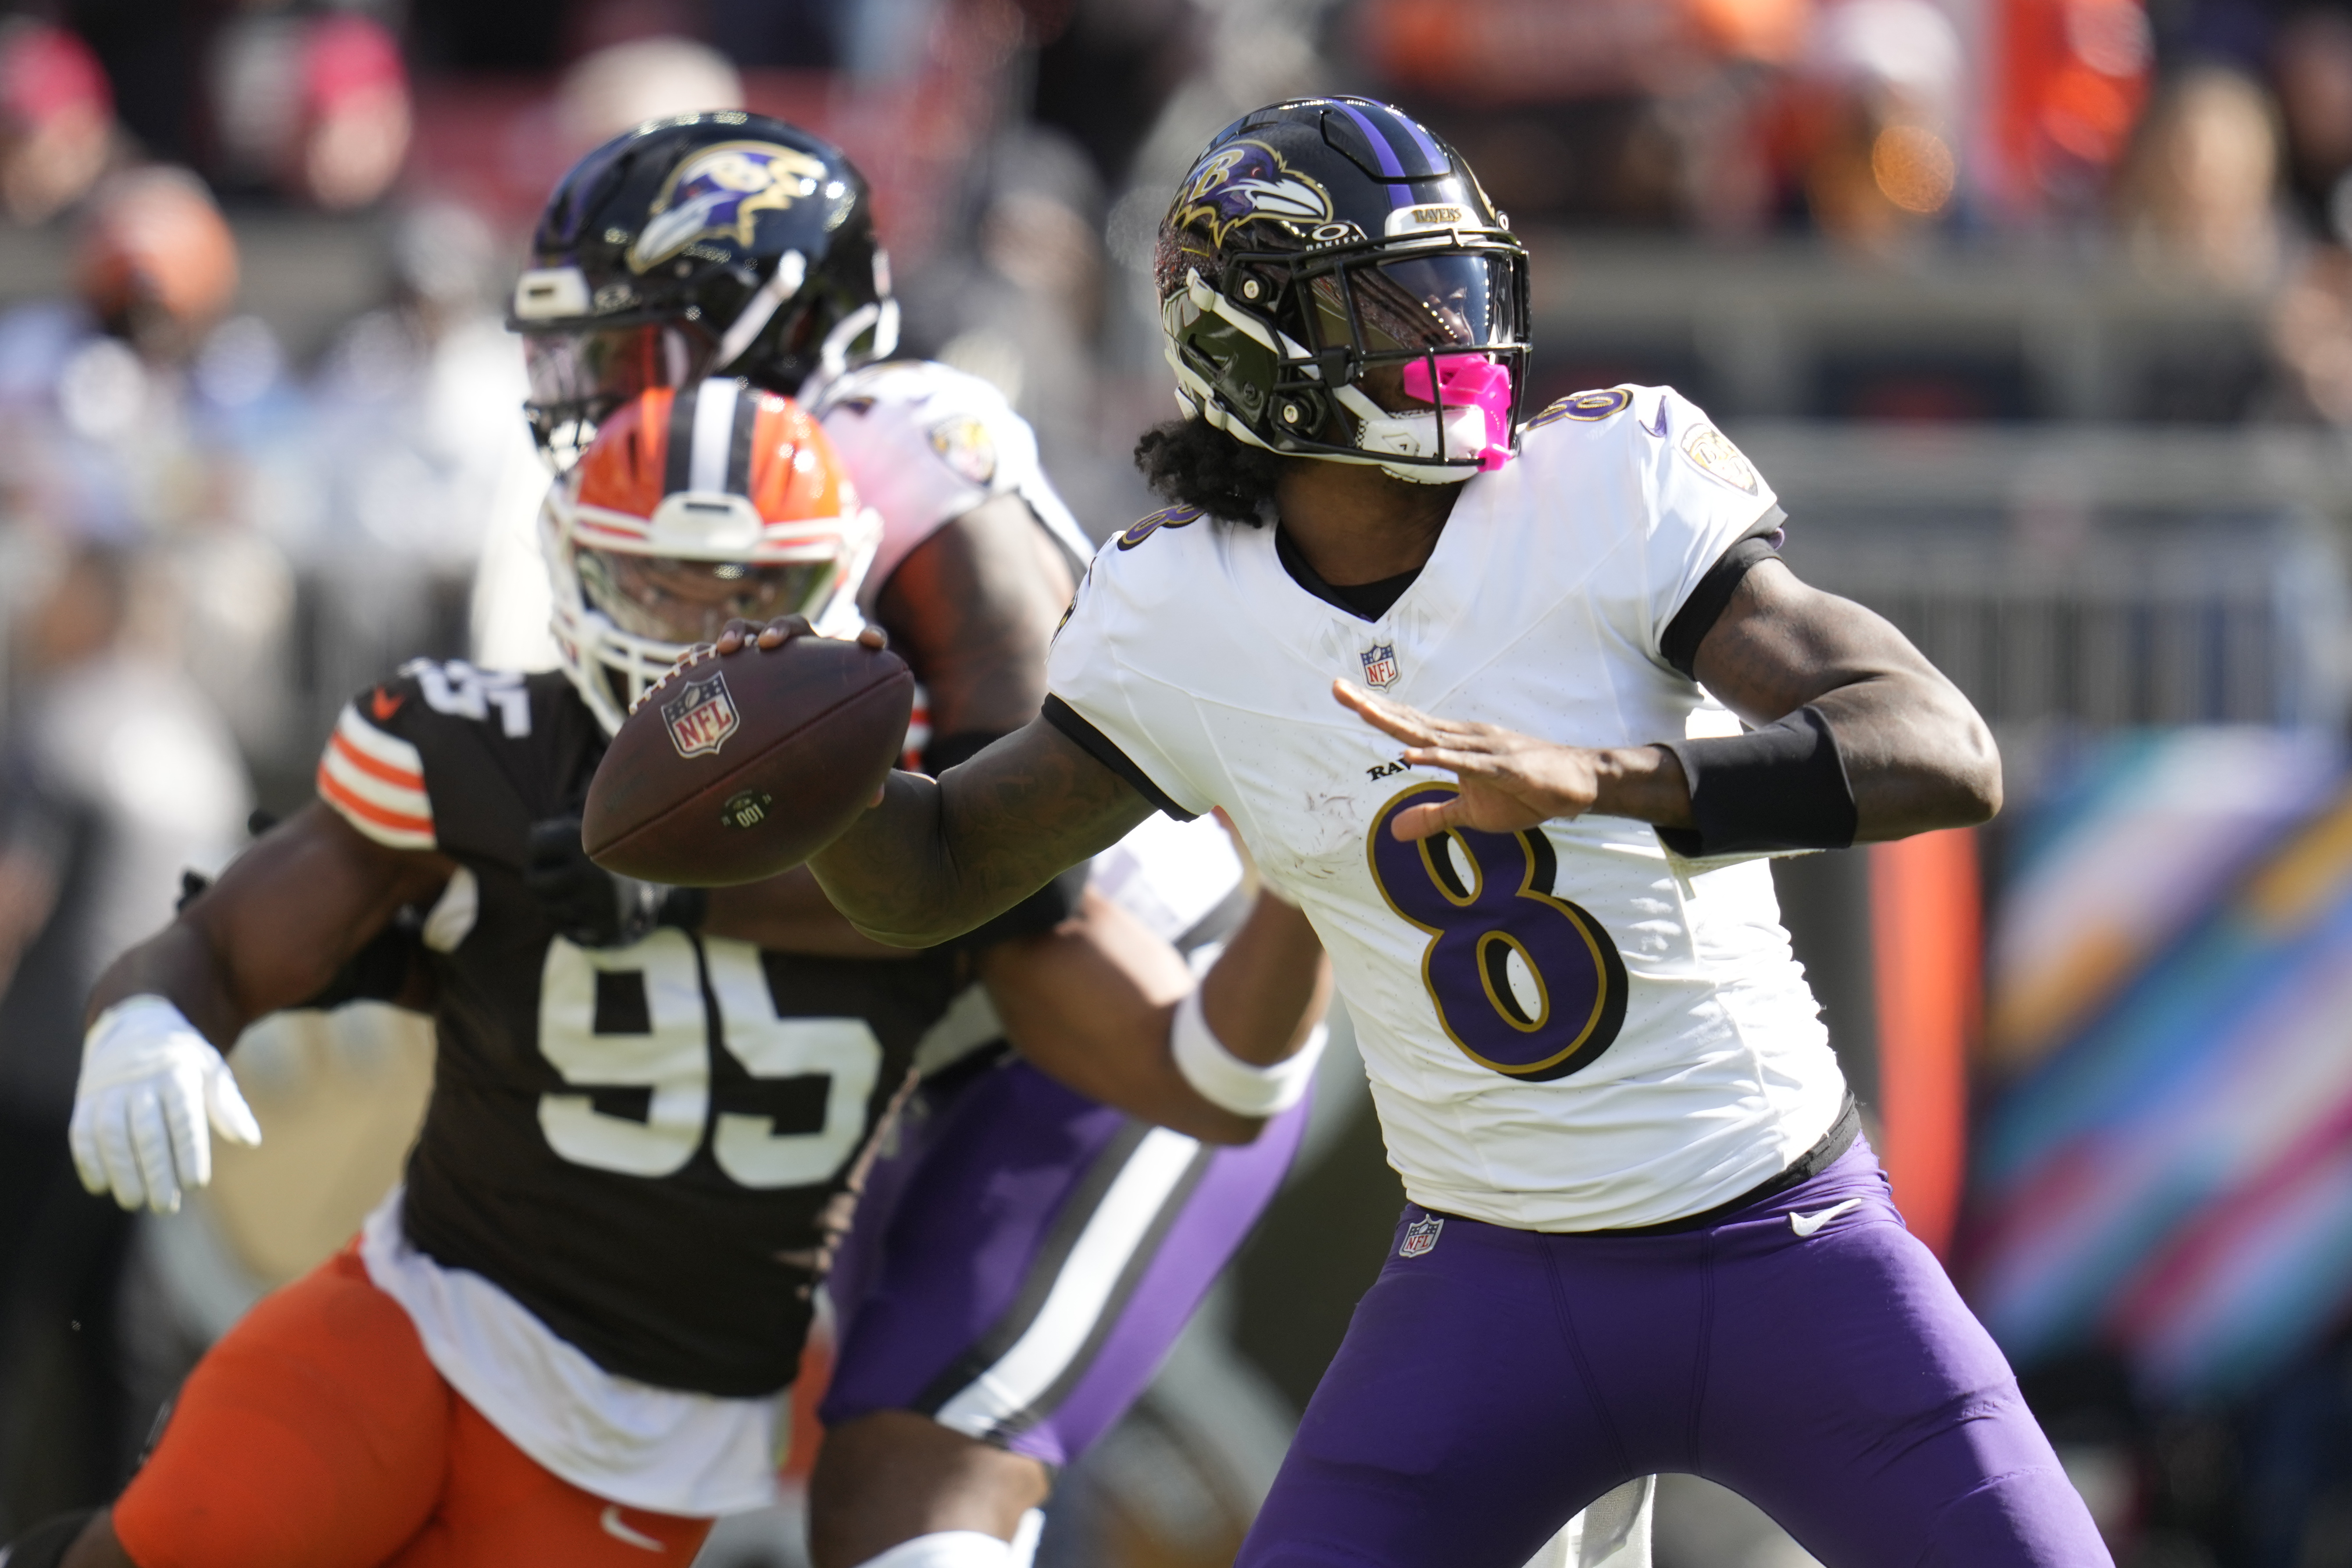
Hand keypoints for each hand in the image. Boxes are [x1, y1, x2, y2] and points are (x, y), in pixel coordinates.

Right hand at [70, 996, 261, 1213]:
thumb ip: (228, 1106)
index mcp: (177, 1074)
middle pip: (147, 1132)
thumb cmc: (184, 1061)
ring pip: (111, 1134)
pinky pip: (82, 1131)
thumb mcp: (211, 1072)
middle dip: (156, 1172)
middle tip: (165, 1206)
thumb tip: (251, 1141)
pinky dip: (89, 1160)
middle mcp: (140, 1082)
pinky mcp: (86, 1100)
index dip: (189, 1153)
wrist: (137, 1025)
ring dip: (121, 1171)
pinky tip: (100, 1186)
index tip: (196, 1184)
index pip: (184, 1119)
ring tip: (134, 1201)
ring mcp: (109, 1090)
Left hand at [526, 815, 702, 947]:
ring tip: (572, 893)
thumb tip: (533, 837)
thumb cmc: (614, 851)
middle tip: (553, 877)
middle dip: (537, 880)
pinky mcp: (606, 930)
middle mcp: (593, 872)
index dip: (538, 848)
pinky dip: (569, 923)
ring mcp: (599, 905)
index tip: (553, 849)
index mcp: (591, 840)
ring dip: (552, 903)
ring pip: (547, 909)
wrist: (664, 877)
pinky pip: (566, 932)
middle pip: (533, 882)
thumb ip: (560, 830)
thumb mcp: (593, 830)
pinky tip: (583, 911)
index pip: (536, 844)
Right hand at [712, 618, 896, 807]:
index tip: (874, 644)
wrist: (791, 739)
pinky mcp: (734, 666)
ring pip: (750, 631)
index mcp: (834, 667)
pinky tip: (684, 664)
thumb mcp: (839, 757)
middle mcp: (799, 652)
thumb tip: (876, 801)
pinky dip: (701, 656)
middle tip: (770, 645)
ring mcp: (763, 654)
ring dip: (738, 634)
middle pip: (794, 627)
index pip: (856, 646)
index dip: (868, 638)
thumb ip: (860, 773)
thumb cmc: (823, 743)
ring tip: (724, 650)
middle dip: (781, 630)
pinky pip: (714, 655)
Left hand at [1333, 681, 1611, 841]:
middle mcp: (1464, 737)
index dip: (1375, 710)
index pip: (1407, 724)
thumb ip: (1432, 817)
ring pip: (1431, 734)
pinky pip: (1465, 762)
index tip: (1343, 694)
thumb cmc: (1525, 792)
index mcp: (1454, 744)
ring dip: (1397, 723)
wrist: (1577, 784)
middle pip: (1409, 720)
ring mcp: (1483, 749)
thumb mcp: (1471, 813)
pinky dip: (1437, 758)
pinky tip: (1411, 753)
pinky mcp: (1504, 766)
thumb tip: (1394, 830)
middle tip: (1336, 687)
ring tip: (1362, 710)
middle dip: (1372, 705)